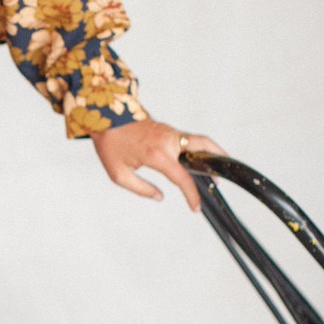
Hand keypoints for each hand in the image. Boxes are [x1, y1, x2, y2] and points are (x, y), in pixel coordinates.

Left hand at [89, 119, 223, 210]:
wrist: (104, 116)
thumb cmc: (109, 144)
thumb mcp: (119, 174)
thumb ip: (141, 189)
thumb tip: (160, 197)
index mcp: (157, 154)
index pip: (182, 178)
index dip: (192, 195)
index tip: (196, 207)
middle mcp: (168, 140)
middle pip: (203, 145)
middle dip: (217, 159)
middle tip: (220, 176)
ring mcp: (168, 131)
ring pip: (198, 139)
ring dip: (210, 151)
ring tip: (214, 167)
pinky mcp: (166, 128)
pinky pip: (187, 138)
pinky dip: (196, 148)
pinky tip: (193, 159)